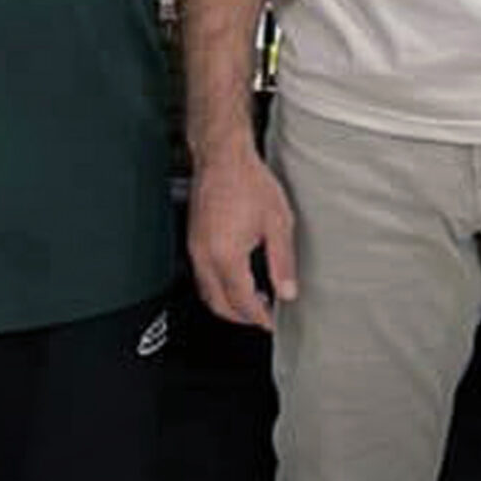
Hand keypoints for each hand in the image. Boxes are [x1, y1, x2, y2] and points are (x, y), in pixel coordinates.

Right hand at [188, 148, 296, 330]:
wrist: (223, 157)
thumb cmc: (248, 181)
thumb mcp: (278, 223)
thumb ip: (282, 263)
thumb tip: (288, 292)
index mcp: (227, 256)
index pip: (242, 302)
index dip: (259, 317)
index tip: (271, 323)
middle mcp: (205, 256)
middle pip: (219, 304)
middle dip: (241, 317)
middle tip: (262, 318)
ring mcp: (195, 249)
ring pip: (206, 293)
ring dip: (227, 304)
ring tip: (253, 302)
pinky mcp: (193, 241)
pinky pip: (201, 276)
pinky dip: (217, 288)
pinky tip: (235, 280)